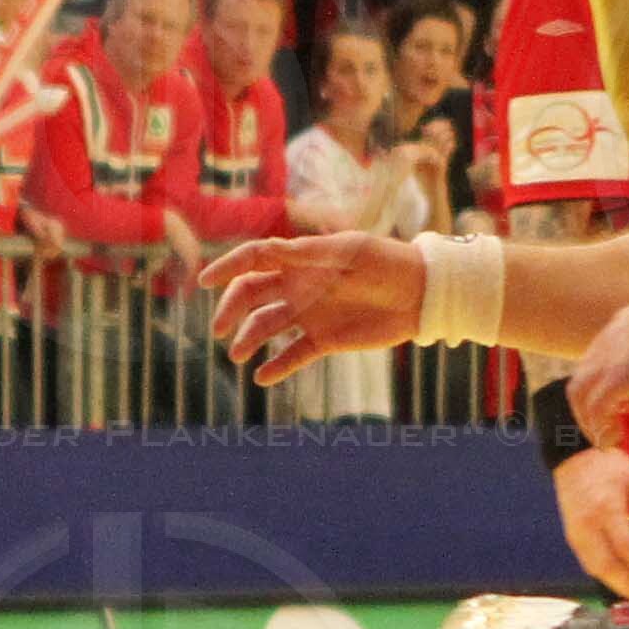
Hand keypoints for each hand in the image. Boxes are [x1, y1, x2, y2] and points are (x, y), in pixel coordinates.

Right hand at [199, 228, 424, 379]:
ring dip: (247, 339)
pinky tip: (262, 377)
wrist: (423, 294)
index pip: (254, 260)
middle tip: (220, 331)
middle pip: (250, 296)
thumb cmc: (388, 262)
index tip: (205, 282)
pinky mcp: (324, 340)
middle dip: (230, 310)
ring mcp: (309, 314)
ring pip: (265, 327)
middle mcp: (298, 286)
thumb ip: (309, 254)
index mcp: (301, 260)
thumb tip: (268, 251)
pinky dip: (276, 367)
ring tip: (239, 356)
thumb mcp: (350, 252)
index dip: (227, 268)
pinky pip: (293, 355)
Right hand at [551, 443, 628, 600]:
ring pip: (592, 565)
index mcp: (607, 508)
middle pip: (605, 563)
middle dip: (626, 583)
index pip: (624, 545)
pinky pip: (585, 559)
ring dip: (613, 582)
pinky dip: (601, 572)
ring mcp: (575, 530)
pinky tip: (615, 578)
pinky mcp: (570, 532)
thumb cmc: (608, 464)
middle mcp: (588, 524)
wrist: (571, 455)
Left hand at [563, 288, 628, 442]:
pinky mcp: (616, 379)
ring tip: (605, 440)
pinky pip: (597, 409)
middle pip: (579, 383)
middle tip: (603, 429)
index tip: (619, 405)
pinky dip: (599, 426)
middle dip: (586, 410)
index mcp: (613, 334)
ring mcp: (605, 363)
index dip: (599, 387)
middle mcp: (602, 348)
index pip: (593, 366)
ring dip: (588, 421)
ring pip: (579, 397)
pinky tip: (612, 439)